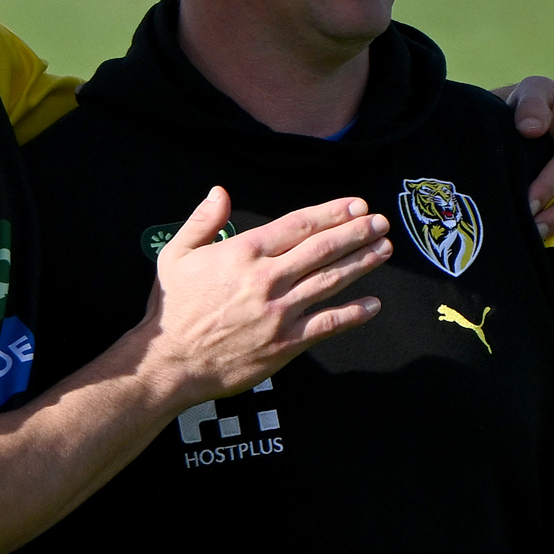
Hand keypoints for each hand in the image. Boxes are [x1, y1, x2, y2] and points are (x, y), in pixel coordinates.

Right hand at [140, 187, 390, 404]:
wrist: (170, 361)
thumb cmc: (171, 308)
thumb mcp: (175, 255)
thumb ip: (202, 221)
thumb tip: (219, 192)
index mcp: (244, 252)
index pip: (298, 224)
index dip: (332, 213)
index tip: (357, 205)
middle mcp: (267, 278)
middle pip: (322, 249)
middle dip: (356, 232)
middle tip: (381, 222)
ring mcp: (279, 312)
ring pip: (330, 281)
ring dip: (361, 263)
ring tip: (384, 250)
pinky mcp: (284, 343)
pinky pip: (327, 325)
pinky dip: (353, 314)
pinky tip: (374, 304)